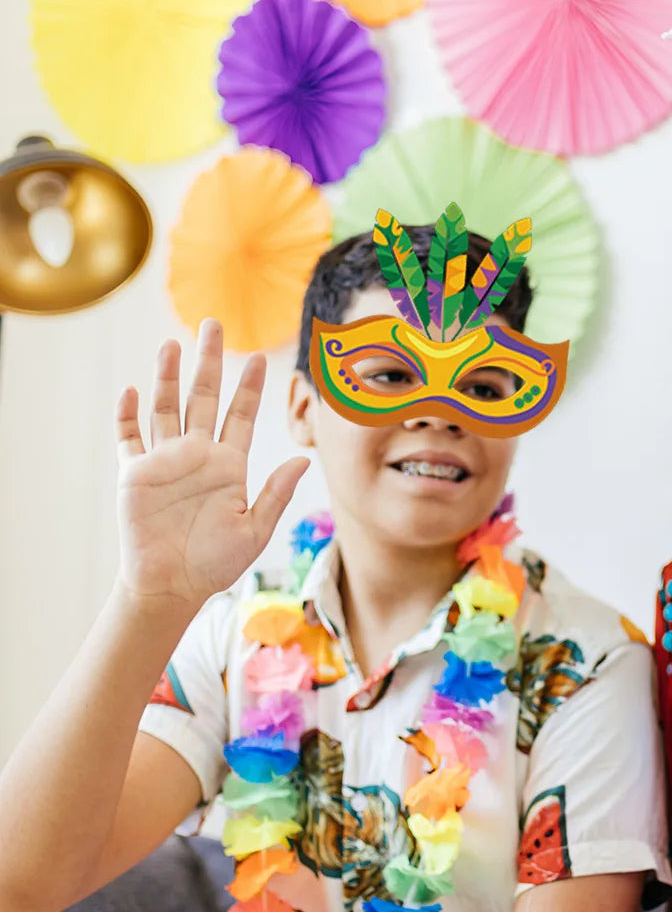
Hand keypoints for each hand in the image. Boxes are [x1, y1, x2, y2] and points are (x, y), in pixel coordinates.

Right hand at [115, 319, 308, 611]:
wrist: (173, 586)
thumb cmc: (216, 563)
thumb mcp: (255, 530)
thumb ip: (276, 493)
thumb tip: (304, 461)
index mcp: (229, 466)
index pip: (242, 416)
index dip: (250, 388)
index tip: (260, 360)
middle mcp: (198, 456)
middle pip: (203, 398)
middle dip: (208, 362)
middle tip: (213, 325)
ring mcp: (165, 462)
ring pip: (166, 408)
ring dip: (168, 377)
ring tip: (172, 345)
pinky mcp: (136, 475)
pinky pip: (129, 439)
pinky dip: (128, 416)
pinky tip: (131, 391)